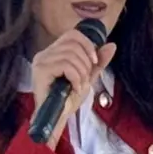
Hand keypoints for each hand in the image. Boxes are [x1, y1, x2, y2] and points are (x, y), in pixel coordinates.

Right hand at [26, 30, 115, 144]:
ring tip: (78, 86)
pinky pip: (66, 65)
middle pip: (74, 44)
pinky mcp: (40, 71)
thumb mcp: (87, 78)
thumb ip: (98, 62)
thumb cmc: (68, 100)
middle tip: (83, 80)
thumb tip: (112, 45)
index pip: (73, 35)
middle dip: (85, 63)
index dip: (88, 45)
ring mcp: (41, 61)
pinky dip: (75, 77)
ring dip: (81, 73)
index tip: (93, 62)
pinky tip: (74, 88)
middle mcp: (45, 54)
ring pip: (71, 55)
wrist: (58, 119)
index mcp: (54, 53)